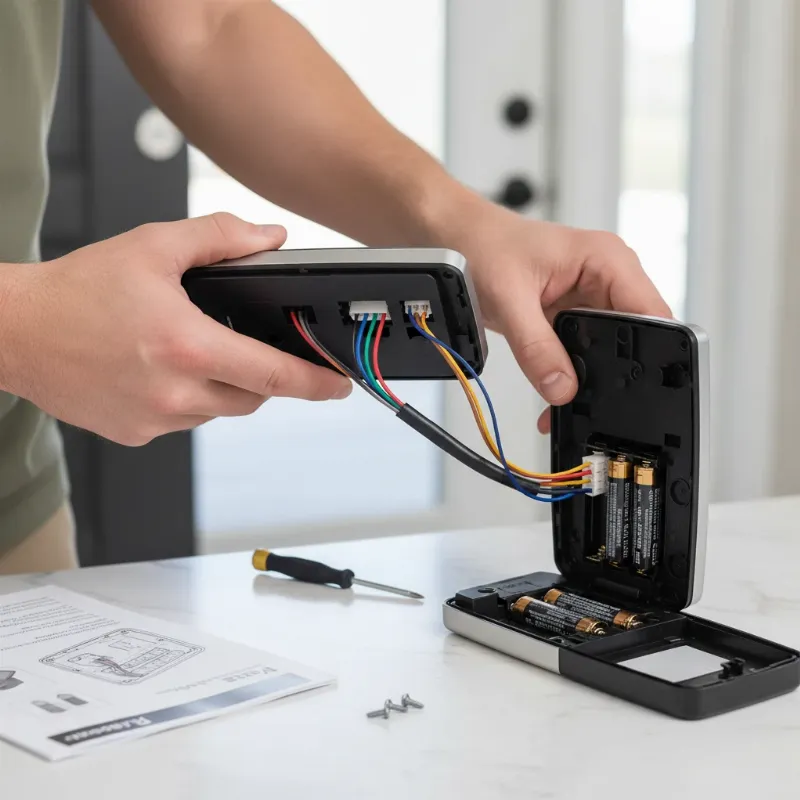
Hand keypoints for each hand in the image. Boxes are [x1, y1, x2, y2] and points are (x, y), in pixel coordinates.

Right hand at [0, 213, 350, 444]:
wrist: (15, 331)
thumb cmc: (76, 291)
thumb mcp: (153, 247)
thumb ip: (221, 239)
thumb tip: (270, 239)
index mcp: (188, 346)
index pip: (275, 375)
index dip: (316, 383)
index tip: (341, 386)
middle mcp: (175, 392)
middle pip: (253, 395)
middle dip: (260, 373)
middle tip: (240, 343)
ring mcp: (155, 419)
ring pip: (220, 409)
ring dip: (222, 384)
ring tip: (187, 348)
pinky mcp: (136, 434)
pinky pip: (185, 420)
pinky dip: (188, 398)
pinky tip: (159, 369)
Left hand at [440, 198, 670, 432]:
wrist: (457, 236)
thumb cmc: (484, 243)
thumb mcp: (509, 297)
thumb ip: (536, 346)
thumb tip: (562, 387)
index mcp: (607, 259)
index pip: (651, 312)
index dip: (649, 351)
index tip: (632, 384)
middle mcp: (607, 278)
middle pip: (633, 337)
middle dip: (614, 373)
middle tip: (588, 402)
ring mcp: (590, 298)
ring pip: (608, 350)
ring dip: (588, 377)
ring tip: (564, 401)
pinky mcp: (571, 315)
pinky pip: (583, 352)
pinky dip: (570, 372)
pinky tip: (555, 390)